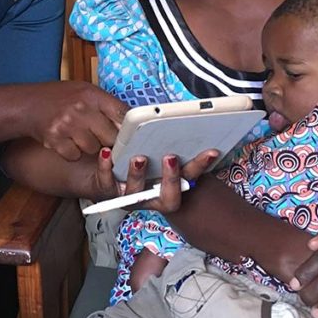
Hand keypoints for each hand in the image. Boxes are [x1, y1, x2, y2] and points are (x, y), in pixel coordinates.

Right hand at [25, 81, 127, 160]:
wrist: (27, 105)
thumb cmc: (59, 98)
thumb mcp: (84, 92)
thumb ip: (105, 105)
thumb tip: (129, 124)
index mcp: (92, 94)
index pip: (122, 113)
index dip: (129, 127)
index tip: (132, 135)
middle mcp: (81, 108)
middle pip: (111, 137)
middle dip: (108, 140)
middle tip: (101, 136)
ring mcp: (67, 124)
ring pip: (94, 149)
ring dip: (89, 147)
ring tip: (78, 135)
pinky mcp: (55, 139)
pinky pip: (75, 155)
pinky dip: (72, 152)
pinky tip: (66, 141)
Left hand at [87, 148, 217, 209]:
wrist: (114, 176)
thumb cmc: (144, 159)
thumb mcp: (158, 148)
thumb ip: (172, 140)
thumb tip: (185, 119)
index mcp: (172, 186)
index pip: (192, 177)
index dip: (202, 164)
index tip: (211, 150)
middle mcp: (154, 197)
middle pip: (170, 197)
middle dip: (172, 178)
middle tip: (171, 157)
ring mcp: (132, 197)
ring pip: (136, 193)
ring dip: (138, 175)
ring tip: (138, 157)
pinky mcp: (109, 192)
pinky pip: (107, 183)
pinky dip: (106, 167)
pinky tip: (106, 152)